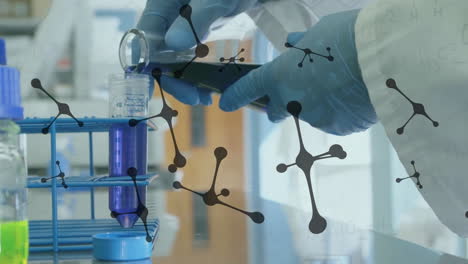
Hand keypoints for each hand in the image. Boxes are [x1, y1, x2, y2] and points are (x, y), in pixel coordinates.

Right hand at [137, 0, 257, 103]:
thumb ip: (196, 19)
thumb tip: (172, 43)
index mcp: (161, 4)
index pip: (144, 38)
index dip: (146, 64)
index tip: (156, 86)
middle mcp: (167, 18)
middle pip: (159, 54)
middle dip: (174, 79)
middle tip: (194, 98)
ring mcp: (181, 26)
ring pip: (175, 59)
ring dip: (187, 80)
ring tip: (206, 96)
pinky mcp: (195, 32)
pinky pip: (190, 56)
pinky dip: (198, 72)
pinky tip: (210, 85)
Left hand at [219, 9, 376, 135]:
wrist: (381, 59)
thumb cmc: (347, 38)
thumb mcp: (319, 33)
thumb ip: (303, 43)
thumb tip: (294, 42)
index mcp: (280, 75)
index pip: (249, 88)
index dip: (236, 96)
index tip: (227, 103)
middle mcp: (292, 101)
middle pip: (277, 111)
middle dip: (280, 107)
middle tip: (293, 97)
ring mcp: (314, 118)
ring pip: (311, 114)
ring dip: (320, 104)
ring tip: (344, 84)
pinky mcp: (338, 129)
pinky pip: (335, 121)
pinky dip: (341, 112)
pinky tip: (356, 96)